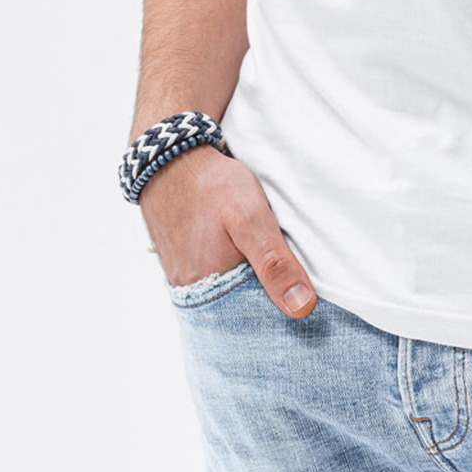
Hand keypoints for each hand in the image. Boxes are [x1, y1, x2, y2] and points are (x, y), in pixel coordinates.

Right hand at [142, 145, 317, 318]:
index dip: (278, 304)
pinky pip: (209, 272)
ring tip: (260, 256)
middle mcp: (191, 289)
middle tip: (282, 265)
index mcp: (209, 288)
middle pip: (236, 304)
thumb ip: (275, 263)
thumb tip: (302, 307)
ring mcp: (181, 273)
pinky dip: (227, 264)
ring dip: (244, 276)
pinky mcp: (179, 257)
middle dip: (261, 291)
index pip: (252, 316)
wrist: (169, 155)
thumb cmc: (210, 185)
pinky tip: (237, 248)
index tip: (301, 292)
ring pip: (223, 287)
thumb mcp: (251, 218)